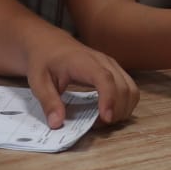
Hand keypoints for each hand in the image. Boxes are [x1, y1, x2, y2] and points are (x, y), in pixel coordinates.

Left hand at [25, 36, 139, 127]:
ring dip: (123, 109)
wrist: (50, 43)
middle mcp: (104, 62)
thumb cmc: (44, 60)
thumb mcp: (38, 82)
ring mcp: (112, 66)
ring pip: (131, 89)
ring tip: (103, 121)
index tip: (105, 118)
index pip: (104, 79)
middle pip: (123, 87)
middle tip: (96, 126)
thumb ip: (48, 102)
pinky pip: (130, 89)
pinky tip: (109, 113)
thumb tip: (57, 124)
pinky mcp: (115, 71)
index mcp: (84, 62)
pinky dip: (125, 104)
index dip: (109, 99)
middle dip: (116, 111)